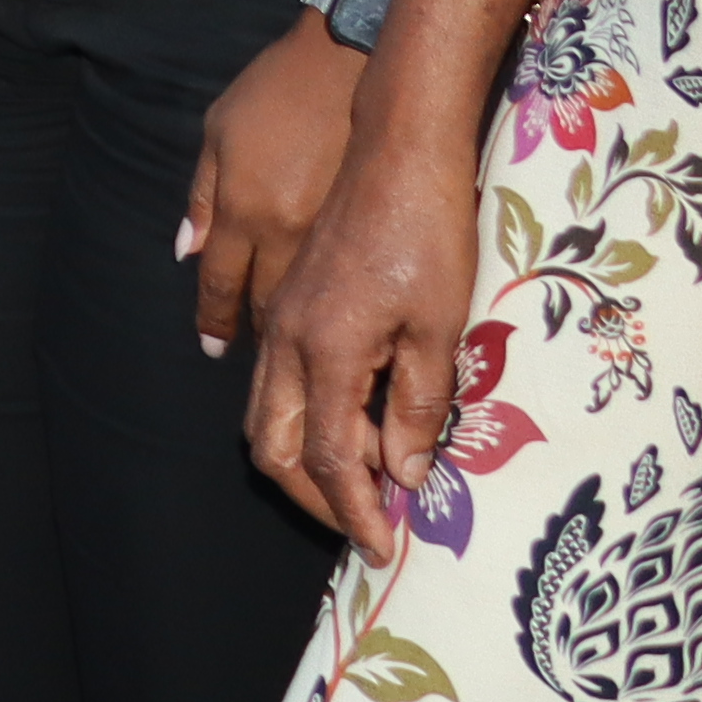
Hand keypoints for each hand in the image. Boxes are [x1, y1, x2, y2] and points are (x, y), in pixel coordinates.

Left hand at [185, 14, 370, 359]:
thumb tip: (187, 251)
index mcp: (243, 208)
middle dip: (254, 332)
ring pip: (312, 300)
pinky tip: (333, 316)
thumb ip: (203, 197)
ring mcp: (332, 232)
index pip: (221, 282)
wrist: (352, 60)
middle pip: (265, 303)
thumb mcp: (220, 132)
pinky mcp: (371, 227)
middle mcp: (284, 231)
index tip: (212, 349)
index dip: (215, 320)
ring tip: (291, 349)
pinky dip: (335, 304)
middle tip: (251, 355)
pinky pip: (347, 281)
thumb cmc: (277, 90)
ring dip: (297, 329)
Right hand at [252, 116, 487, 559]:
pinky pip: (273, 383)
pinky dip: (301, 421)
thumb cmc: (427, 235)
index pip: (330, 458)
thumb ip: (419, 406)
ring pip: (262, 416)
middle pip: (272, 447)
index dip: (354, 511)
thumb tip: (407, 474)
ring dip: (302, 462)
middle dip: (314, 498)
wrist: (395, 153)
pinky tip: (347, 422)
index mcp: (325, 353)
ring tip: (358, 483)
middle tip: (364, 524)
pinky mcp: (288, 306)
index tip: (381, 547)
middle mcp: (285, 344)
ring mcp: (280, 324)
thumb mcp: (440, 328)